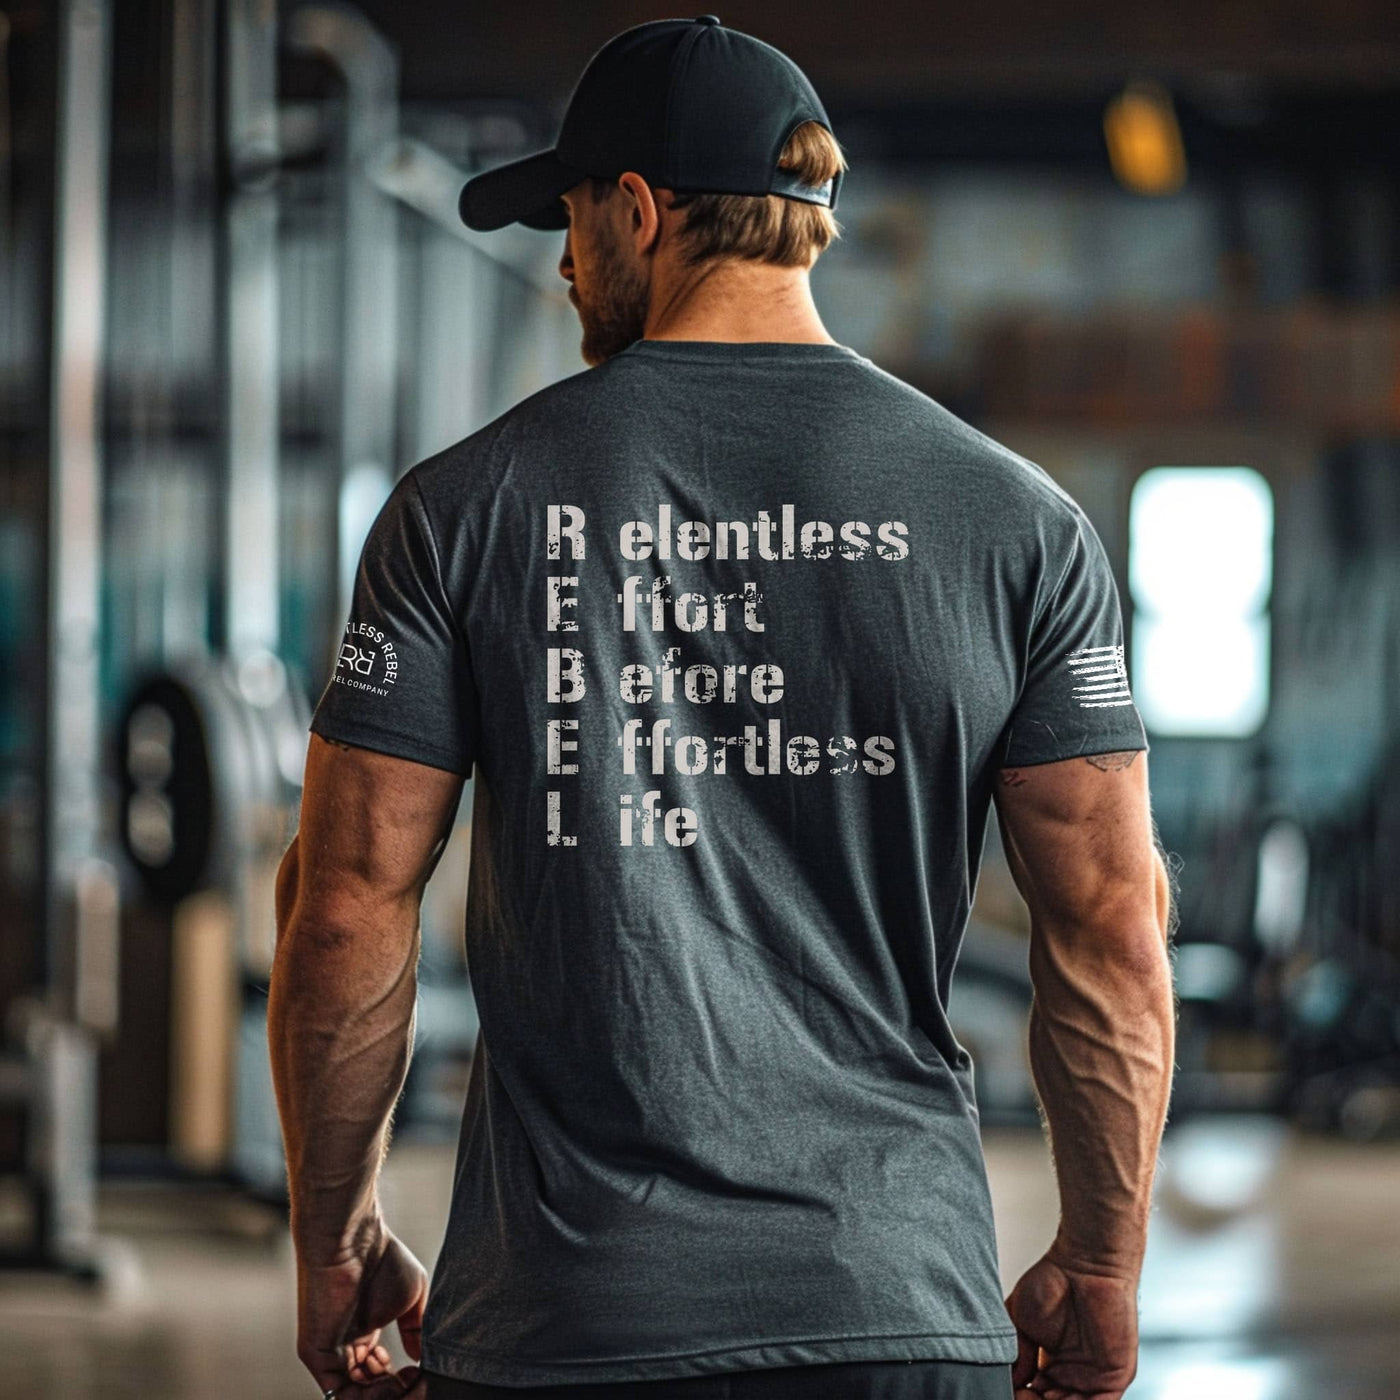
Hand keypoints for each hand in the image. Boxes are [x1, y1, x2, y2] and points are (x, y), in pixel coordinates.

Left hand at [295, 1217, 428, 1397]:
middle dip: (393, 1390)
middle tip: (411, 1378)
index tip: (419, 1371)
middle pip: (367, 1389)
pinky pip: (337, 1391)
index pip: (379, 1373)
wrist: (354, 1240)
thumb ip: (416, 1331)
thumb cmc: (383, 1259)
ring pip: (353, 1394)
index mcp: (365, 1332)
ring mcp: (329, 1352)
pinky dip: (363, 1394)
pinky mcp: (316, 1354)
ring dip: (380, 1393)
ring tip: (399, 1376)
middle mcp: (346, 1346)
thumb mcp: (411, 1299)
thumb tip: (420, 1359)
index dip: (401, 1380)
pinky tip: (386, 1376)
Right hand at [1004, 1247, 1138, 1398]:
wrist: (1085, 1264)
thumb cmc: (1053, 1281)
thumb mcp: (1020, 1320)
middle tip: (1020, 1394)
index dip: (1021, 1395)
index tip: (1008, 1389)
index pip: (1035, 1395)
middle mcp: (1073, 1375)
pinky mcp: (1115, 1378)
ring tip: (1034, 1396)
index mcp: (1051, 1365)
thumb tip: (1011, 1383)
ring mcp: (1094, 1378)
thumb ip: (1017, 1355)